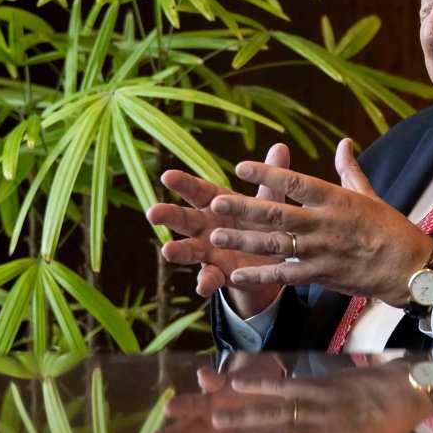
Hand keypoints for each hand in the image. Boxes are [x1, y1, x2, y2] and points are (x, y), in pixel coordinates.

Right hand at [146, 142, 290, 316]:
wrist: (272, 261)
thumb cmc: (263, 223)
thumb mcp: (268, 201)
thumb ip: (270, 177)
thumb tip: (281, 146)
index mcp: (217, 204)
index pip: (197, 190)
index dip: (182, 184)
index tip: (166, 176)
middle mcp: (206, 226)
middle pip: (184, 219)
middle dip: (168, 215)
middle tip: (152, 212)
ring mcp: (209, 251)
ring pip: (189, 250)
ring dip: (178, 251)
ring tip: (167, 251)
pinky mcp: (219, 273)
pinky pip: (210, 278)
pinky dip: (206, 282)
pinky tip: (202, 287)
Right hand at [149, 358, 432, 432]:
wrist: (406, 389)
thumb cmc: (388, 427)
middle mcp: (325, 430)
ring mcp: (321, 405)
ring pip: (278, 413)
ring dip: (245, 416)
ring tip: (217, 419)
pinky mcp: (319, 383)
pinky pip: (286, 386)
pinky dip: (262, 386)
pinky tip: (237, 385)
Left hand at [207, 138, 432, 304]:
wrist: (409, 268)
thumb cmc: (391, 229)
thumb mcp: (370, 195)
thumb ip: (349, 171)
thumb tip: (344, 143)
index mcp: (336, 200)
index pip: (296, 183)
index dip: (267, 174)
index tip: (241, 167)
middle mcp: (324, 224)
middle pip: (277, 214)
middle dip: (244, 208)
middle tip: (216, 202)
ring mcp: (321, 251)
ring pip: (274, 245)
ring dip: (244, 240)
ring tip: (216, 236)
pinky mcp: (321, 274)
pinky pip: (285, 275)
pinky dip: (260, 276)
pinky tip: (237, 275)